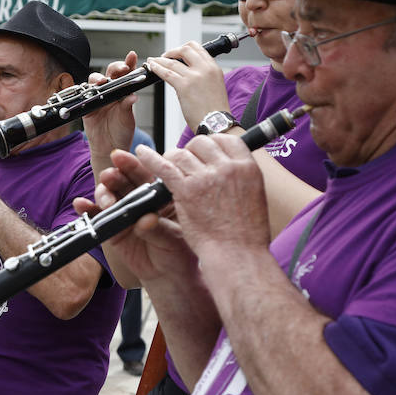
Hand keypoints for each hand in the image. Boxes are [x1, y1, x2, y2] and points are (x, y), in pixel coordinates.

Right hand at [74, 149, 197, 282]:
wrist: (168, 276)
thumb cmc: (179, 252)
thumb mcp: (173, 239)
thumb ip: (158, 228)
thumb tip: (145, 220)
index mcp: (158, 195)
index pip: (145, 174)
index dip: (131, 164)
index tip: (120, 157)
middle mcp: (139, 200)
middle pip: (123, 181)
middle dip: (113, 175)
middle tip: (109, 177)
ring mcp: (124, 213)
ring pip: (108, 195)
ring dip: (103, 193)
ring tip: (106, 202)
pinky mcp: (112, 228)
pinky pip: (98, 216)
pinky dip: (87, 209)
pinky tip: (80, 204)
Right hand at [82, 51, 138, 161]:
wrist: (109, 148)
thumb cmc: (121, 133)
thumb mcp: (127, 119)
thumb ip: (127, 107)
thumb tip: (132, 96)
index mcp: (123, 92)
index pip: (126, 74)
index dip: (129, 63)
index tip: (132, 56)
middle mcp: (110, 92)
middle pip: (111, 72)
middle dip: (116, 67)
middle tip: (122, 68)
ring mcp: (98, 97)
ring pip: (95, 80)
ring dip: (99, 78)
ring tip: (104, 81)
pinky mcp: (87, 106)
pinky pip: (84, 95)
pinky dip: (87, 91)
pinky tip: (93, 91)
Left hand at [138, 135, 269, 255]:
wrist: (238, 254)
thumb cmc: (246, 234)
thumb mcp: (254, 196)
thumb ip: (240, 178)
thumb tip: (228, 168)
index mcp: (247, 166)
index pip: (224, 140)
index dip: (210, 144)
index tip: (204, 153)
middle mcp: (227, 167)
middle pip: (201, 143)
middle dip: (190, 151)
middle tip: (185, 165)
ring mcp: (205, 177)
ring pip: (181, 154)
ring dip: (172, 159)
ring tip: (168, 168)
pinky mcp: (185, 190)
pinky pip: (163, 167)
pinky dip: (150, 158)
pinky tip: (141, 153)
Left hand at [146, 41, 229, 131]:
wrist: (216, 123)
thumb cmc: (214, 110)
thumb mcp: (214, 85)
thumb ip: (203, 75)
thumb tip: (186, 73)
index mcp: (213, 67)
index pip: (197, 48)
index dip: (183, 48)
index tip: (176, 53)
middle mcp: (205, 68)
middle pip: (185, 50)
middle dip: (172, 51)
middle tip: (164, 56)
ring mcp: (194, 76)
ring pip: (172, 62)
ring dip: (159, 60)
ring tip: (152, 61)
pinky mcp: (184, 86)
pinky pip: (166, 73)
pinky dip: (157, 68)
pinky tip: (152, 68)